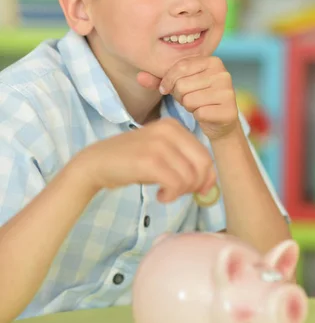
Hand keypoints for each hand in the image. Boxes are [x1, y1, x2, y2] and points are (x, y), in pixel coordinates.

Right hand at [75, 119, 216, 202]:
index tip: (197, 190)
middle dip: (197, 185)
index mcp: (174, 126)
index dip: (207, 177)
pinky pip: (176, 183)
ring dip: (180, 192)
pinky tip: (160, 196)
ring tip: (165, 193)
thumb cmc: (132, 162)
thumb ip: (185, 161)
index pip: (205, 155)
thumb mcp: (162, 153)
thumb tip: (210, 185)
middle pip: (203, 165)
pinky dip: (171, 195)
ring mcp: (159, 144)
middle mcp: (169, 130)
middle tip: (180, 193)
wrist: (97, 162)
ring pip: (190, 177)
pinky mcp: (149, 161)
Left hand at [137, 56, 238, 140]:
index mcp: (212, 61)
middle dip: (180, 96)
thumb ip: (159, 79)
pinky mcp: (229, 110)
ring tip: (198, 105)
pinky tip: (205, 114)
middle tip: (189, 99)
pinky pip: (199, 113)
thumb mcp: (179, 85)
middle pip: (182, 85)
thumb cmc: (198, 98)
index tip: (167, 89)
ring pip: (189, 100)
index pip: (179, 68)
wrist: (220, 121)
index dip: (168, 81)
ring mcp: (228, 92)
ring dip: (188, 107)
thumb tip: (139, 77)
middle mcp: (223, 73)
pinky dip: (198, 116)